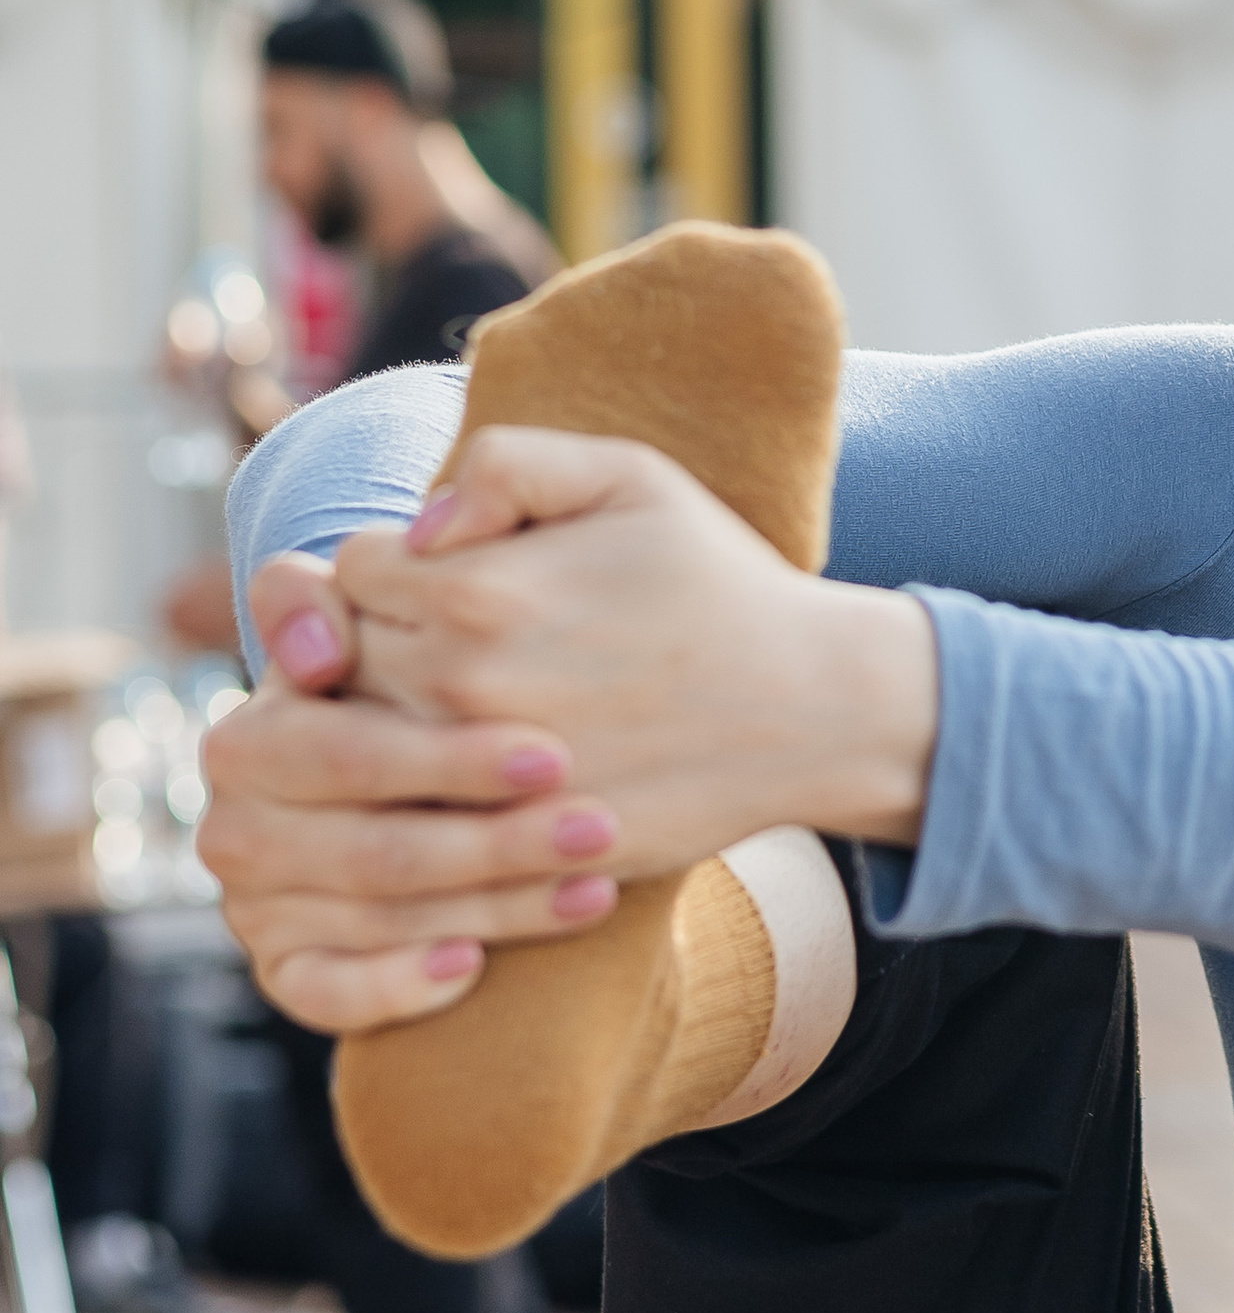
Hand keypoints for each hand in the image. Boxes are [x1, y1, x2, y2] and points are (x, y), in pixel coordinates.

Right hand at [203, 555, 625, 1031]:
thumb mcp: (389, 619)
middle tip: (599, 827)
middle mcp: (235, 825)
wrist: (421, 762)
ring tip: (595, 884)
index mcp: (249, 737)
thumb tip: (319, 652)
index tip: (553, 755)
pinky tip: (475, 966)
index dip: (450, 759)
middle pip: (375, 848)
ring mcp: (254, 903)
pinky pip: (328, 994)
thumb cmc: (421, 680)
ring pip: (380, 918)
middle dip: (496, 841)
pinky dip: (397, 986)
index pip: (348, 754)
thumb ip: (339, 594)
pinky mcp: (284, 969)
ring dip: (495, 907)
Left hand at [332, 427, 936, 870]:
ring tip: (463, 708)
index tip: (444, 575)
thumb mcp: (629, 476)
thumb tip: (423, 523)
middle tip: (449, 644)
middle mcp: (459, 689)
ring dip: (395, 730)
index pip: (347, 574)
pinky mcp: (515, 848)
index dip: (391, 568)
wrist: (812, 710)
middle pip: (342, 667)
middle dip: (378, 648)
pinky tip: (483, 778)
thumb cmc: (719, 584)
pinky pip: (421, 828)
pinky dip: (432, 806)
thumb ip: (506, 463)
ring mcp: (483, 781)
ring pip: (366, 755)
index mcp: (473, 592)